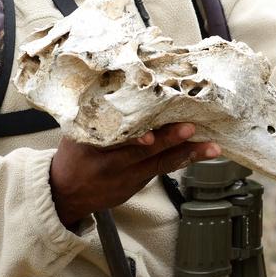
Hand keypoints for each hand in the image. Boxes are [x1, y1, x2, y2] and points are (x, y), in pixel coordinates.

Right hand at [50, 123, 220, 227]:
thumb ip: (97, 114)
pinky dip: (183, 160)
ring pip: (160, 163)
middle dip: (168, 139)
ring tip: (210, 147)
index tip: (148, 133)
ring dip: (188, 153)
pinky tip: (201, 153)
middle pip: (142, 151)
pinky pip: (163, 170)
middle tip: (190, 128)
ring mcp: (126, 177)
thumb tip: (121, 82)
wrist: (65, 194)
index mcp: (92, 146)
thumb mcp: (76, 132)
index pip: (114, 138)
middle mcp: (110, 163)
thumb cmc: (74, 155)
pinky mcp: (137, 184)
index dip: (132, 137)